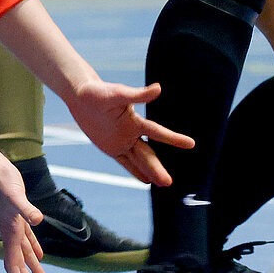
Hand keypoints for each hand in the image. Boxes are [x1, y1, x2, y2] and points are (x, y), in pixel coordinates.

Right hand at [0, 163, 46, 272]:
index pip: (13, 265)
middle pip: (20, 265)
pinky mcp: (19, 216)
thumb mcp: (16, 196)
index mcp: (10, 233)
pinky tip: (40, 257)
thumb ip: (27, 209)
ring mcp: (15, 226)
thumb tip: (37, 219)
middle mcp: (11, 233)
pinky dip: (34, 250)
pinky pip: (27, 240)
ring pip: (25, 254)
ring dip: (33, 269)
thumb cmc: (3, 182)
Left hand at [66, 80, 192, 186]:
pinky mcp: (111, 148)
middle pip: (148, 154)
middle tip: (169, 183)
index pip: (157, 133)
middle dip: (157, 168)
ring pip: (138, 160)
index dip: (173, 138)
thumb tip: (159, 88)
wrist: (81, 96)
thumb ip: (138, 95)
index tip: (192, 144)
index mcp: (135, 122)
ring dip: (150, 172)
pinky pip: (125, 162)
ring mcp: (122, 142)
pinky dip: (135, 171)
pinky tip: (146, 180)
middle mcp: (132, 133)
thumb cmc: (98, 92)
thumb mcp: (117, 94)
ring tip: (164, 184)